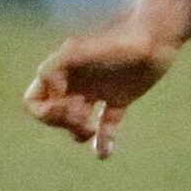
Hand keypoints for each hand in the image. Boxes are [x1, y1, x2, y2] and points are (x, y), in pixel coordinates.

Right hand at [25, 12, 180, 158]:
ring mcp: (98, 92)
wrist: (157, 36)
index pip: (34, 101)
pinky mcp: (121, 98)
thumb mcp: (78, 51)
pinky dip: (104, 141)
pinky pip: (106, 125)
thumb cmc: (119, 42)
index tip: (69, 103)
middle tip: (84, 118)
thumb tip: (54, 96)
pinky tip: (104, 155)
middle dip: (63, 123)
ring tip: (93, 130)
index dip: (45, 112)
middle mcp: (76, 83)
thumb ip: (53, 69)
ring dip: (79, 133)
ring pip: (77, 122)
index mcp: (62, 73)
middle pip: (53, 115)